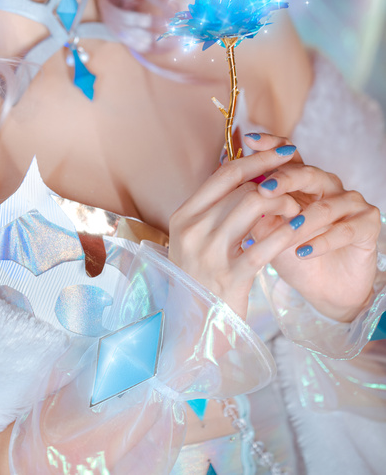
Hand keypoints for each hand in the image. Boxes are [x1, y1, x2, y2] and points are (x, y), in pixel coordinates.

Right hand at [168, 144, 303, 318]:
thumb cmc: (200, 279)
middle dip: (276, 182)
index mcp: (182, 217)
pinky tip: (299, 231)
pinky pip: (265, 244)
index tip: (282, 153)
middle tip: (298, 184)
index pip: (223, 175)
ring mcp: (209, 254)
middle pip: (242, 188)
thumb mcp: (194, 240)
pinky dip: (286, 232)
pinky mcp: (230, 277)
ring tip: (297, 210)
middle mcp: (192, 231)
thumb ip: (213, 208)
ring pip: (254, 207)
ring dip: (283, 204)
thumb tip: (241, 171)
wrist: (194, 329)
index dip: (256, 159)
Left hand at [247, 133, 380, 321]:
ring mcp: (350, 202)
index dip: (271, 144)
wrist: (326, 291)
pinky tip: (304, 252)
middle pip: (307, 173)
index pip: (288, 155)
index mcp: (303, 181)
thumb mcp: (270, 235)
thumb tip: (234, 196)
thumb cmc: (294, 256)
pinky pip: (345, 230)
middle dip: (285, 179)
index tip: (250, 140)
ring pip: (325, 206)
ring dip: (303, 222)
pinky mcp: (368, 223)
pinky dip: (322, 242)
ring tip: (285, 232)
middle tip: (264, 190)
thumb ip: (257, 213)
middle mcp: (328, 185)